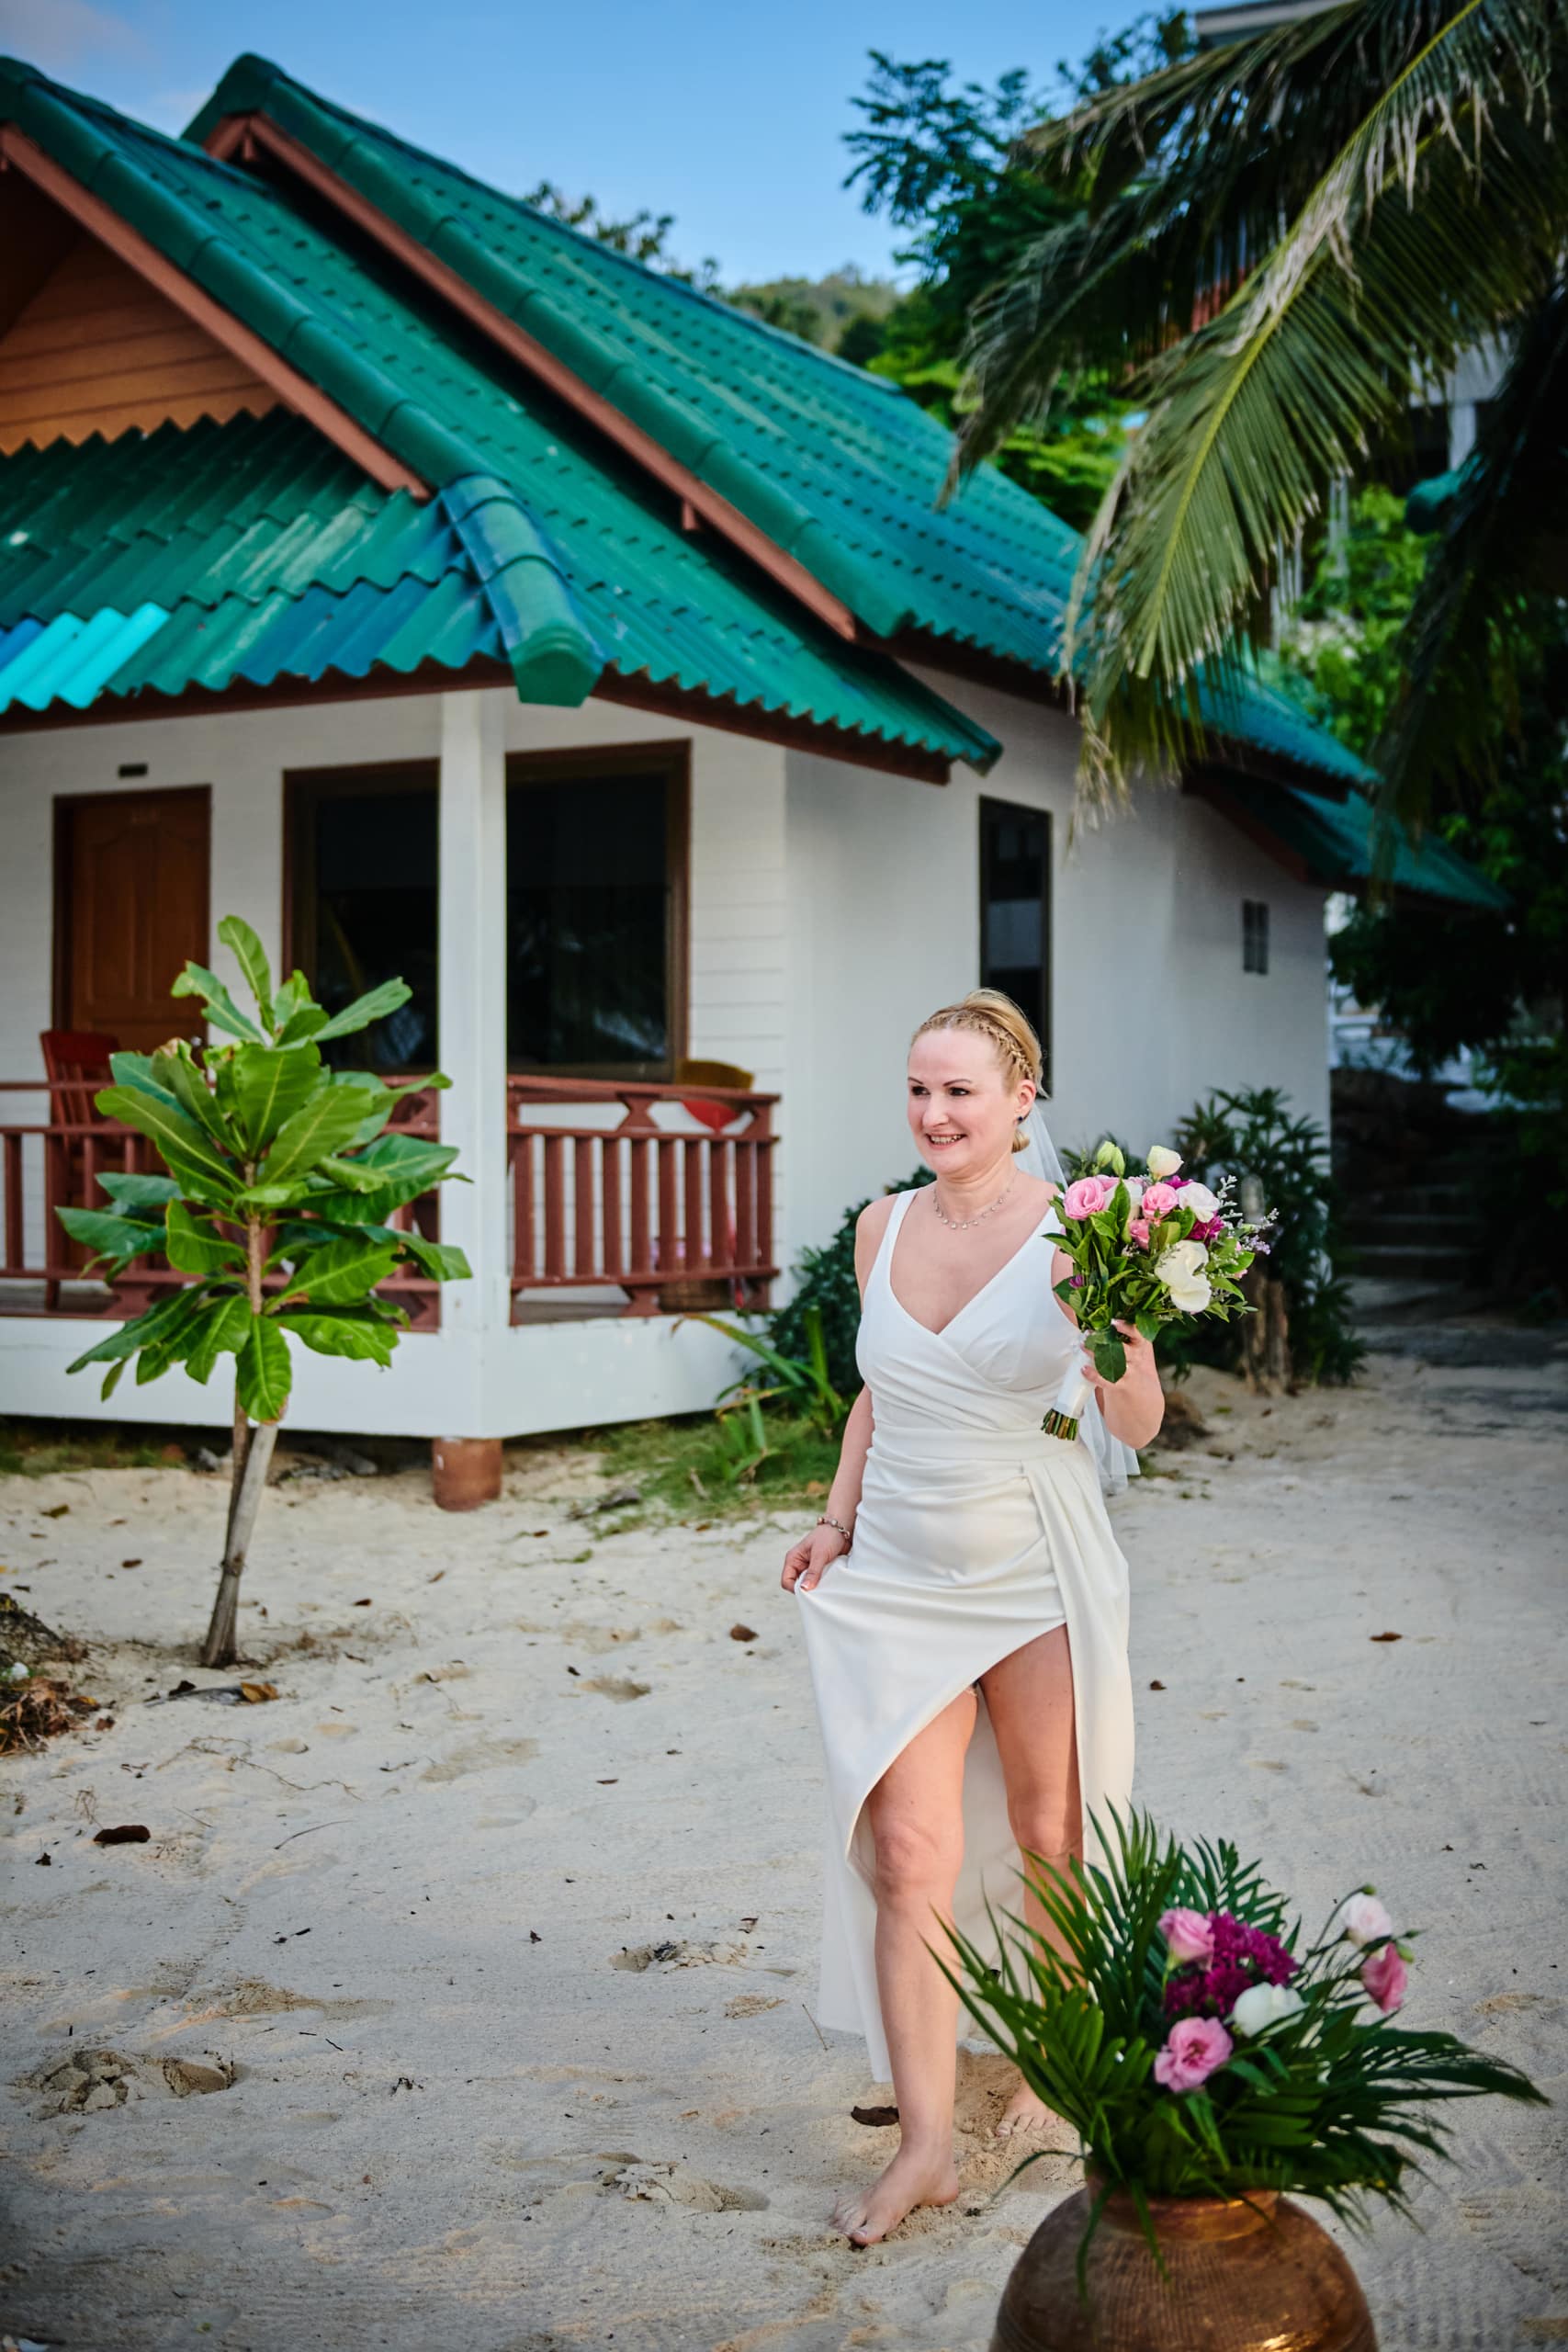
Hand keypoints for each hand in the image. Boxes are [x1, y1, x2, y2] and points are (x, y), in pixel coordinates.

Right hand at [782, 1521, 848, 1594]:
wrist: (842, 1528)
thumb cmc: (828, 1536)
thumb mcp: (820, 1555)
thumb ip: (813, 1572)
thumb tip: (804, 1589)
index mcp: (793, 1559)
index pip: (786, 1581)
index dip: (795, 1589)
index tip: (809, 1592)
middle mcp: (799, 1564)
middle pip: (798, 1585)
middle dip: (807, 1589)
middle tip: (819, 1590)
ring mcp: (810, 1568)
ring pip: (809, 1585)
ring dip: (817, 1587)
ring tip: (826, 1584)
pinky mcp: (820, 1570)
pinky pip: (818, 1582)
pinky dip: (823, 1584)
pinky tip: (830, 1582)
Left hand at [1085, 1320, 1164, 1446]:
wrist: (1145, 1421)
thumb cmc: (1138, 1389)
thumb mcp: (1140, 1366)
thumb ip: (1126, 1351)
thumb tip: (1100, 1334)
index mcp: (1144, 1354)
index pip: (1140, 1335)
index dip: (1128, 1326)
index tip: (1114, 1320)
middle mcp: (1139, 1363)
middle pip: (1125, 1345)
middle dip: (1107, 1338)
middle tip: (1091, 1331)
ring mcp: (1131, 1376)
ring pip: (1114, 1360)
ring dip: (1096, 1353)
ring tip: (1083, 1346)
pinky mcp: (1122, 1391)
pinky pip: (1107, 1380)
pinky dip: (1094, 1374)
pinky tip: (1084, 1369)